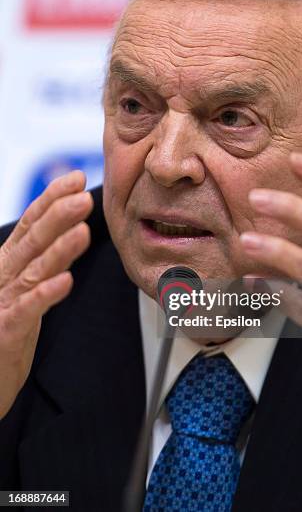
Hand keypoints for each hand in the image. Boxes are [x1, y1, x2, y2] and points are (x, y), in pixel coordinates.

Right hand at [0, 171, 92, 419]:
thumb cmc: (3, 332)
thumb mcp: (25, 290)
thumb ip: (43, 263)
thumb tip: (69, 232)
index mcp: (9, 265)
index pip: (31, 224)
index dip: (51, 199)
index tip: (75, 179)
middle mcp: (4, 277)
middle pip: (33, 240)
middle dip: (58, 215)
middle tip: (83, 196)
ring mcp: (3, 302)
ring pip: (33, 270)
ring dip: (59, 249)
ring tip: (81, 230)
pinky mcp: (6, 330)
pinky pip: (28, 309)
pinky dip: (46, 294)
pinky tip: (65, 281)